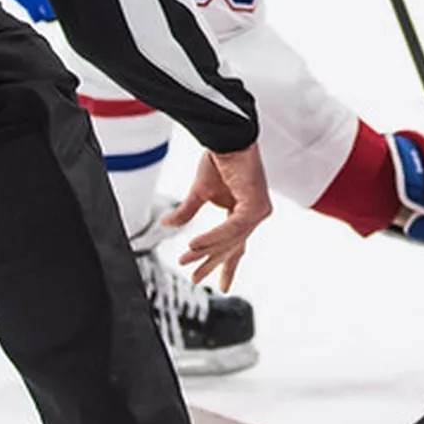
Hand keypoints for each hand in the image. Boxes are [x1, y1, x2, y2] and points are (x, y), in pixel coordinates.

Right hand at [168, 144, 272, 289]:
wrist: (225, 137)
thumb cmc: (218, 159)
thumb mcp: (198, 193)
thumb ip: (186, 213)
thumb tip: (166, 226)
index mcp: (244, 212)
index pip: (236, 245)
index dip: (226, 266)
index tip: (220, 286)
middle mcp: (254, 214)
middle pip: (233, 247)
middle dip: (213, 264)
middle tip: (196, 280)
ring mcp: (258, 211)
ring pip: (230, 240)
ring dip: (206, 250)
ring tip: (185, 259)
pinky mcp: (256, 205)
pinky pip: (232, 228)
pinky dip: (213, 237)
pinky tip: (195, 244)